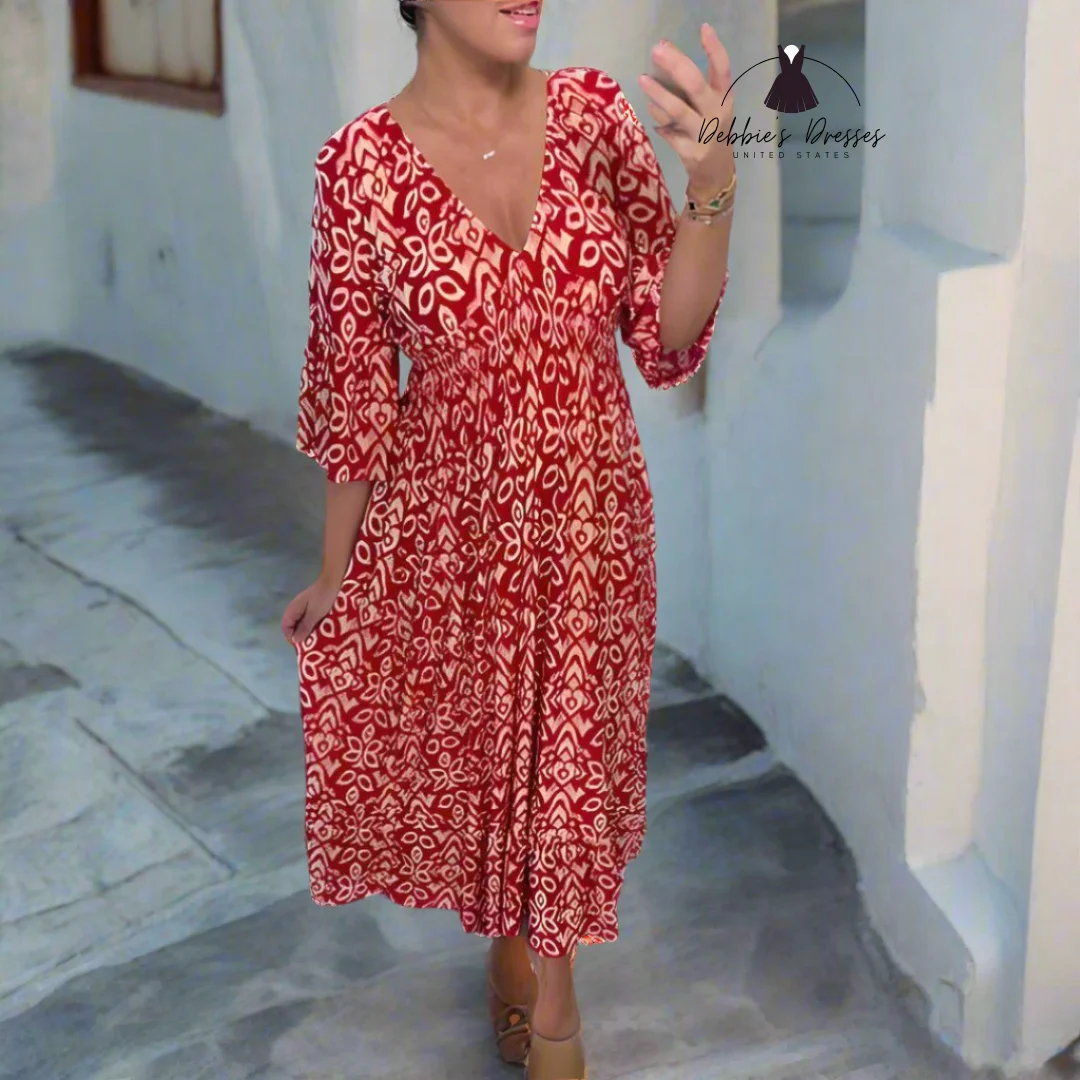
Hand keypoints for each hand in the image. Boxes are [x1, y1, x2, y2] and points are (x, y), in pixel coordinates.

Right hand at [281, 577, 338, 645]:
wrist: (334, 582)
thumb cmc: (323, 597)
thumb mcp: (315, 614)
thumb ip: (304, 627)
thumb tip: (295, 640)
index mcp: (293, 610)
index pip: (286, 627)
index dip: (291, 638)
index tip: (302, 646)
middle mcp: (296, 610)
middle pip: (293, 627)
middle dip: (300, 636)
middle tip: (310, 644)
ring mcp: (304, 608)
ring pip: (301, 624)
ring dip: (307, 632)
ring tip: (316, 639)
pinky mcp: (312, 608)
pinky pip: (309, 620)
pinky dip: (313, 626)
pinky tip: (321, 630)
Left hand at [639, 24, 735, 197]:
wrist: (716, 173)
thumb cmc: (709, 131)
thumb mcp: (709, 108)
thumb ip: (690, 87)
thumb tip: (663, 57)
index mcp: (724, 99)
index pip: (723, 69)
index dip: (714, 49)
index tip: (703, 28)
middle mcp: (716, 115)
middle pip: (696, 85)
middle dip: (676, 64)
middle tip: (657, 50)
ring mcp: (703, 135)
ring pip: (678, 110)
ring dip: (659, 94)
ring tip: (643, 79)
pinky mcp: (689, 152)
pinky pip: (667, 131)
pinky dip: (657, 119)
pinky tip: (651, 111)